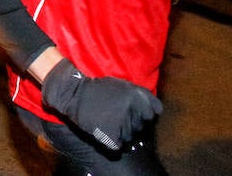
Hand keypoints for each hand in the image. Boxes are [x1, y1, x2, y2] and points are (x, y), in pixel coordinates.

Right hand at [40, 58, 161, 150]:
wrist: (74, 92)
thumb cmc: (99, 89)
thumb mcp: (123, 85)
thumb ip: (142, 96)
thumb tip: (157, 112)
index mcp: (139, 97)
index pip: (153, 114)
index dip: (142, 114)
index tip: (129, 110)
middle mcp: (134, 110)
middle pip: (141, 127)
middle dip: (130, 124)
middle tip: (113, 114)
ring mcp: (124, 123)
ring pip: (130, 138)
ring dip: (120, 133)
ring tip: (106, 121)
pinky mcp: (112, 134)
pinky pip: (118, 146)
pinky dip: (111, 142)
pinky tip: (103, 131)